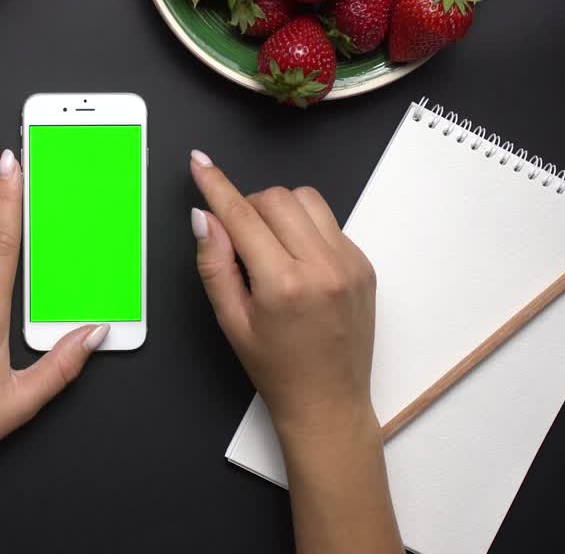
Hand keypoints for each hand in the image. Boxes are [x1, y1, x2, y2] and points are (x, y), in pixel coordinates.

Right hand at [188, 149, 400, 553]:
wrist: (328, 402)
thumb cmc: (275, 369)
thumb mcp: (231, 321)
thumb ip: (214, 264)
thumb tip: (203, 216)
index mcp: (283, 285)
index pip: (243, 216)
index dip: (216, 185)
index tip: (199, 162)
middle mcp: (322, 267)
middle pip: (277, 198)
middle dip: (249, 205)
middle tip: (238, 238)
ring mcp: (350, 264)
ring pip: (307, 200)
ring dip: (280, 209)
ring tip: (269, 245)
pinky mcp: (364, 265)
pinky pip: (329, 222)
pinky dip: (305, 228)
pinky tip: (296, 261)